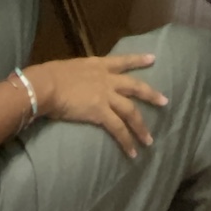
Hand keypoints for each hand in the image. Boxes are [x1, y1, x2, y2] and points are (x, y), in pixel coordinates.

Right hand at [34, 53, 167, 159]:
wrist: (46, 85)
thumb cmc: (50, 75)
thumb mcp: (69, 68)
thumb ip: (78, 75)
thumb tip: (74, 80)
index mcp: (98, 65)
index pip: (122, 61)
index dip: (138, 60)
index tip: (152, 58)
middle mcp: (106, 79)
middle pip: (134, 87)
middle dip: (150, 94)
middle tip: (164, 101)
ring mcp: (105, 96)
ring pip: (130, 111)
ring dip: (141, 127)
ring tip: (150, 140)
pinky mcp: (100, 112)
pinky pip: (118, 129)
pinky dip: (127, 141)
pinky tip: (133, 151)